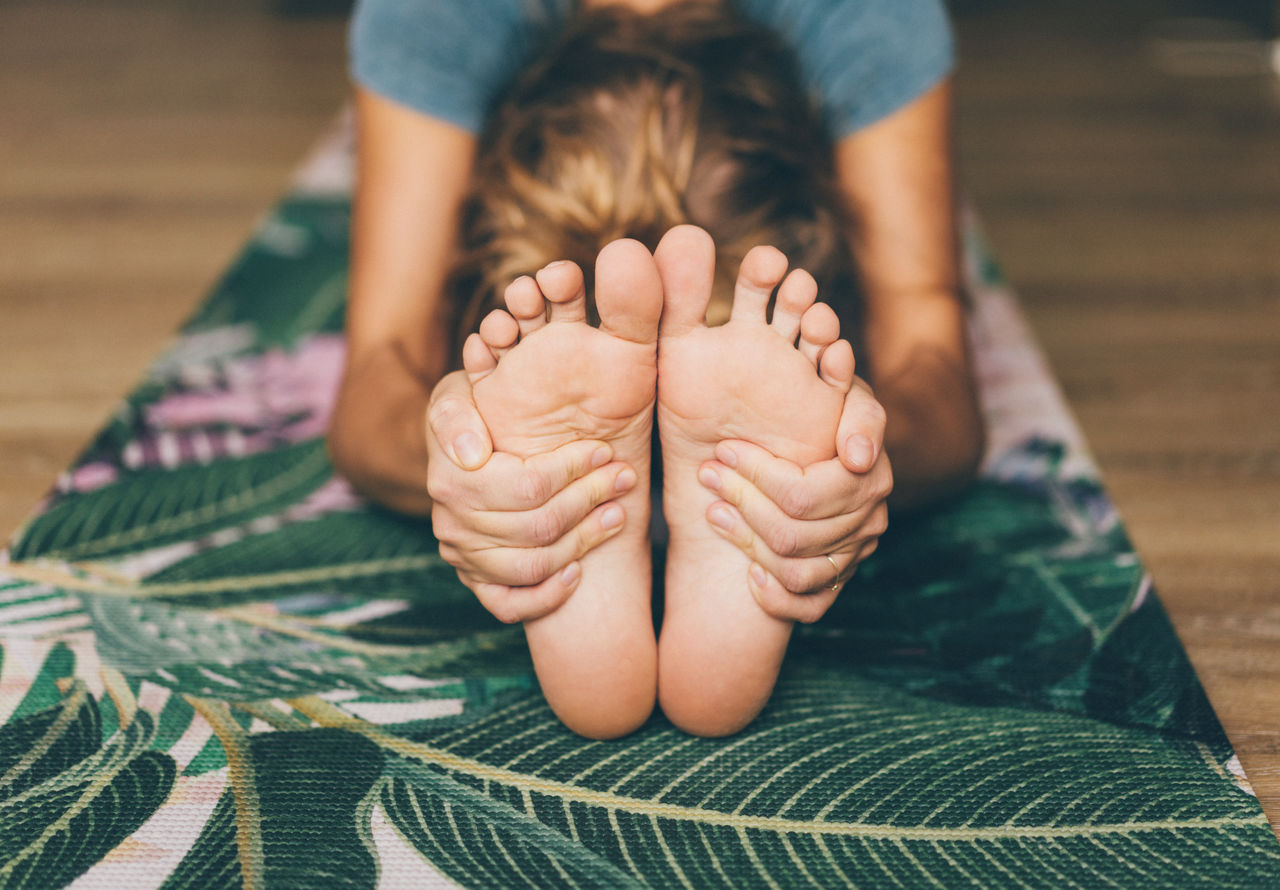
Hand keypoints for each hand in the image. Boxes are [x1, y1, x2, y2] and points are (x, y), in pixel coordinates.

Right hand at [426, 371, 637, 623]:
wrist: (456, 444)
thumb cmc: (469, 409)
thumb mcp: (456, 395)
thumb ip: (458, 416)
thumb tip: (472, 454)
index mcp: (452, 481)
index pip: (529, 486)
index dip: (574, 470)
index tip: (605, 451)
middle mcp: (453, 525)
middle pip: (539, 526)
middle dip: (590, 499)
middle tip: (625, 477)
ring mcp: (463, 557)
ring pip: (534, 565)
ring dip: (584, 542)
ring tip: (617, 514)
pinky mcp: (475, 579)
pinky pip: (509, 605)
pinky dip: (547, 596)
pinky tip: (578, 571)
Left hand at [697, 377, 891, 622]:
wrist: (826, 433)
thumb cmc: (827, 406)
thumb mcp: (843, 391)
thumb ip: (852, 405)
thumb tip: (857, 454)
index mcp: (870, 477)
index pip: (803, 496)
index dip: (756, 475)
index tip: (723, 450)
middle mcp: (869, 520)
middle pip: (792, 535)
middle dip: (741, 502)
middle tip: (708, 474)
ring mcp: (855, 553)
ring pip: (795, 571)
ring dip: (746, 542)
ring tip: (714, 511)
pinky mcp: (839, 579)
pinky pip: (811, 607)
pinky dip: (776, 597)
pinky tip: (748, 572)